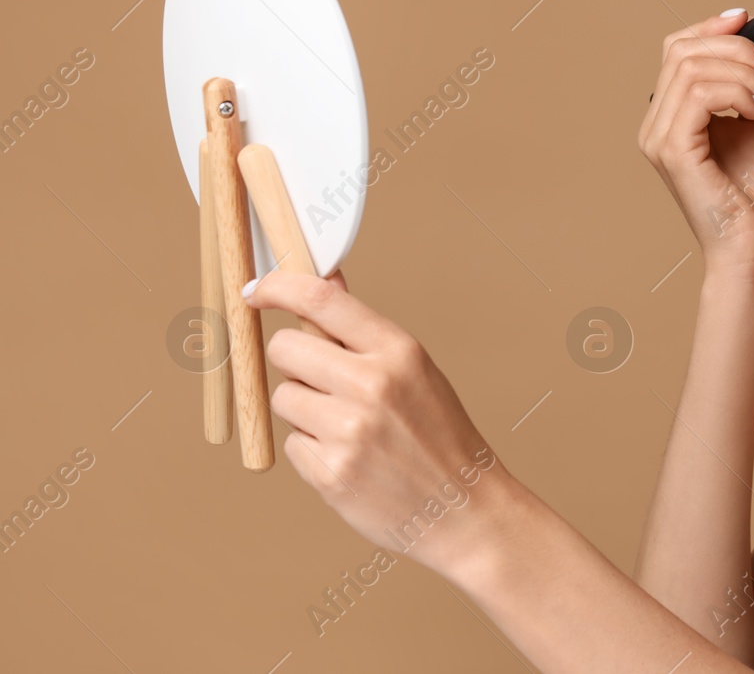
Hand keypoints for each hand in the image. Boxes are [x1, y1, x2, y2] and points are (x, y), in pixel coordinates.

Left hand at [251, 270, 515, 579]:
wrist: (464, 507)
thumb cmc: (440, 434)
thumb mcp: (415, 369)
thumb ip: (364, 330)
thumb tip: (326, 279)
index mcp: (398, 351)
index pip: (321, 299)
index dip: (279, 286)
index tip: (256, 289)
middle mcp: (372, 385)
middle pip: (285, 347)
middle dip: (293, 361)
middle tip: (320, 379)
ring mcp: (349, 431)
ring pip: (284, 397)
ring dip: (303, 409)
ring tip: (348, 427)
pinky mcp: (329, 473)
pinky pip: (293, 444)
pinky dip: (312, 449)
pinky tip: (350, 458)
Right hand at [639, 7, 753, 267]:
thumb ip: (748, 84)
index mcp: (671, 118)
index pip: (675, 50)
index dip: (711, 27)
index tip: (748, 19)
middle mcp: (656, 126)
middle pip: (682, 50)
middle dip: (737, 49)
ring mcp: (659, 138)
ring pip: (691, 67)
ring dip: (744, 72)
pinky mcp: (673, 151)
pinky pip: (698, 94)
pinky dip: (737, 92)